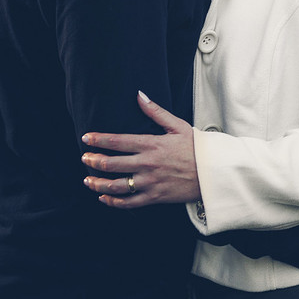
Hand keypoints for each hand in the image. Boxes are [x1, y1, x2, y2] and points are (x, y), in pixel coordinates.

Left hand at [80, 91, 200, 207]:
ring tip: (88, 180)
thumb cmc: (197, 147)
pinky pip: (129, 203)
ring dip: (98, 183)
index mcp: (152, 144)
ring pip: (116, 185)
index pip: (118, 141)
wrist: (214, 172)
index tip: (86, 138)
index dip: (99, 140)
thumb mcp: (178, 125)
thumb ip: (156, 112)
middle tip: (84, 158)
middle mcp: (148, 164)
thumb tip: (139, 95)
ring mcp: (150, 182)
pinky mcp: (155, 197)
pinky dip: (113, 202)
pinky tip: (104, 198)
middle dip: (94, 160)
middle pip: (112, 163)